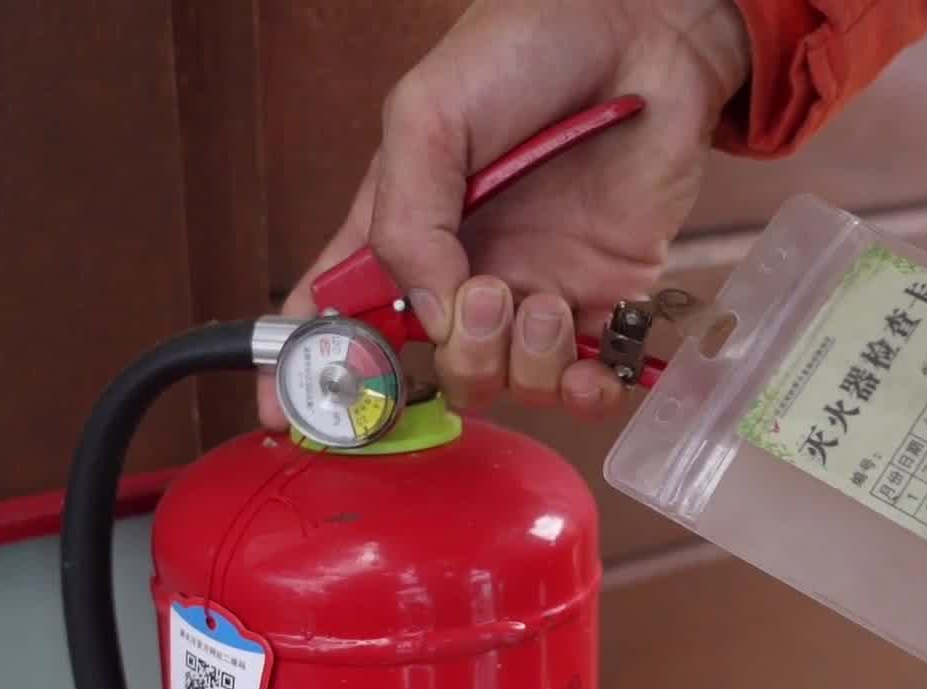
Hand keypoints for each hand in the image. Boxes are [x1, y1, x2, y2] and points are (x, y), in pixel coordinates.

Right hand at [263, 0, 751, 428]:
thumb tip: (435, 317)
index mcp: (405, 225)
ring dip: (517, 360)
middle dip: (453, 356)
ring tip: (540, 297)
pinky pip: (583, 384)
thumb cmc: (526, 49)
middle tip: (479, 298)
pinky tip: (589, 364)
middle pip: (432, 367)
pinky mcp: (605, 300)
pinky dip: (583, 392)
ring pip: (505, 383)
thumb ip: (408, 222)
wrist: (642, 33)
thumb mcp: (427, 117)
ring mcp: (535, 289)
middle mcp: (466, 270)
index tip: (284, 413)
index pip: (341, 311)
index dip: (311, 367)